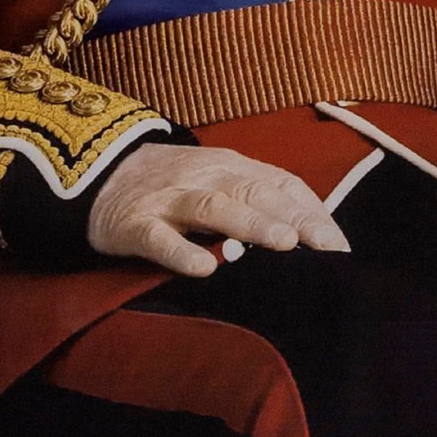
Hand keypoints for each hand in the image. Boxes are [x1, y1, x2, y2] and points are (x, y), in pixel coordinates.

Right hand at [85, 142, 350, 276]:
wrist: (96, 172)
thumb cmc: (174, 186)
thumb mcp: (219, 181)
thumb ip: (259, 201)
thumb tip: (314, 236)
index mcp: (232, 167)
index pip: (281, 185)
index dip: (313, 213)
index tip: (340, 247)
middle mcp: (205, 177)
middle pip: (255, 193)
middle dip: (294, 218)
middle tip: (327, 247)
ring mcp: (169, 199)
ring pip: (213, 208)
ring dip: (250, 225)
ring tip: (283, 244)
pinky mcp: (134, 224)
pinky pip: (158, 239)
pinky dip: (181, 253)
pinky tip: (204, 270)